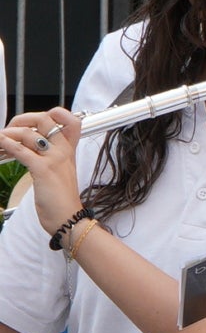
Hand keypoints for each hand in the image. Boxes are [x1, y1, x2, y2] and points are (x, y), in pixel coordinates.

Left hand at [0, 109, 84, 232]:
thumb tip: (29, 147)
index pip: (71, 120)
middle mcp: (64, 152)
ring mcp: (55, 160)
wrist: (68, 219)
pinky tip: (1, 145)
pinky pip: (22, 151)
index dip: (55, 113)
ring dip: (8, 134)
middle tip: (10, 128)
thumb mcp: (59, 173)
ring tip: (0, 140)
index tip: (34, 122)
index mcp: (69, 151)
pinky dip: (8, 145)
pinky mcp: (43, 170)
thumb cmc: (61, 200)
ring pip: (30, 134)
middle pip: (46, 119)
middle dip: (23, 119)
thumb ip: (49, 157)